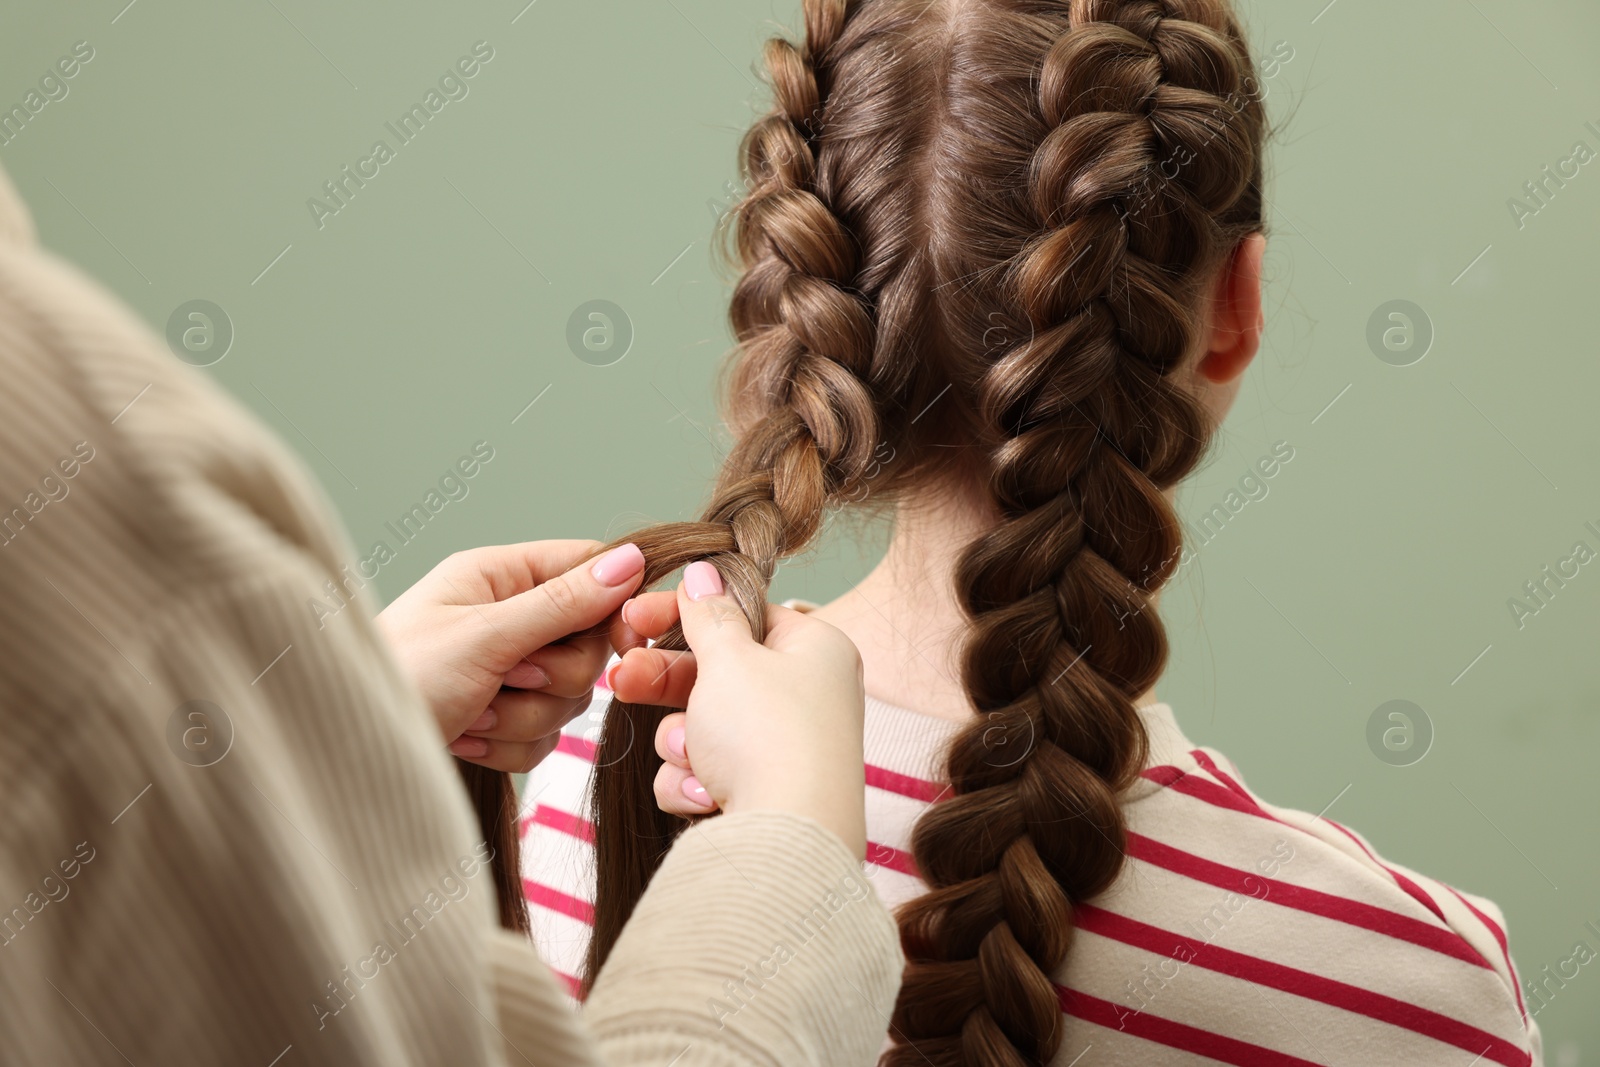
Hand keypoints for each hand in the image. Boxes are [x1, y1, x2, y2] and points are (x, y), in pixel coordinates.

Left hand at [376, 540, 645, 772]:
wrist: (344, 755)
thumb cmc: (397, 679)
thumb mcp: (483, 636)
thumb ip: (561, 603)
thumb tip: (630, 561)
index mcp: (498, 577)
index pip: (586, 568)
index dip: (613, 603)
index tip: (623, 639)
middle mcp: (505, 619)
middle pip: (588, 645)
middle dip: (551, 676)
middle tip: (505, 678)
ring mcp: (504, 672)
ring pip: (569, 698)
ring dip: (524, 716)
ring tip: (472, 713)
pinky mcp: (500, 719)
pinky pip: (545, 737)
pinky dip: (508, 746)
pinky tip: (464, 737)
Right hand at [608, 561, 867, 857]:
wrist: (786, 841)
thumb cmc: (767, 736)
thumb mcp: (729, 660)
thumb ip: (708, 615)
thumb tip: (704, 570)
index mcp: (816, 650)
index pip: (743, 614)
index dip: (685, 615)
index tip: (634, 617)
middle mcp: (808, 697)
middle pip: (717, 673)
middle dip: (666, 683)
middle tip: (622, 678)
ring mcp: (786, 750)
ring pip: (703, 729)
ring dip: (682, 743)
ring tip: (692, 756)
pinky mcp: (763, 796)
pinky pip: (706, 775)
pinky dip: (694, 783)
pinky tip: (705, 796)